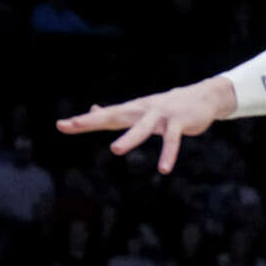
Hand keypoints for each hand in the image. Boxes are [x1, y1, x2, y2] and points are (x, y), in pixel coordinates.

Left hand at [56, 76, 235, 173]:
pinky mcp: (178, 122)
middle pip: (115, 115)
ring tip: (115, 150)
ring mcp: (161, 115)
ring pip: (143, 127)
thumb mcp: (140, 108)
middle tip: (73, 124)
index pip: (104, 116)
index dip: (83, 121)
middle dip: (93, 120)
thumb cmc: (167, 106)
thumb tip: (93, 108)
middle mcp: (143, 110)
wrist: (203, 96)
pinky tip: (163, 169)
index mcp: (132, 110)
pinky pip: (172, 140)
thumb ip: (116, 112)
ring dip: (130, 137)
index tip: (62, 125)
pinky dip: (168, 154)